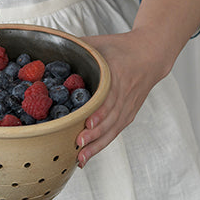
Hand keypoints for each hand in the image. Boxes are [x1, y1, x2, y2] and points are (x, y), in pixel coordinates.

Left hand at [73, 0, 199, 166]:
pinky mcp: (129, 115)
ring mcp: (128, 106)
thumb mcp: (100, 43)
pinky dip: (101, 145)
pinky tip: (87, 156)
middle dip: (94, 133)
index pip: (109, 96)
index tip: (86, 122)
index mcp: (118, 74)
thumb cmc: (121, 47)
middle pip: (110, 118)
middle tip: (78, 143)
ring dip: (97, 144)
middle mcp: (125, 94)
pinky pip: (114, 133)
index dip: (99, 111)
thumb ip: (78, 47)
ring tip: (80, 157)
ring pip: (112, 129)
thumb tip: (49, 46)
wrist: (151, 55)